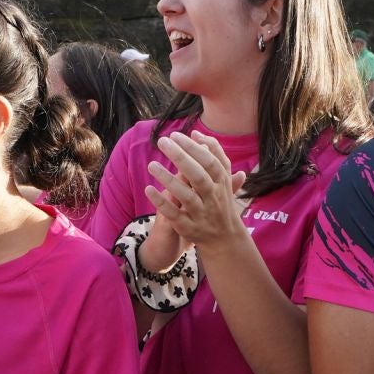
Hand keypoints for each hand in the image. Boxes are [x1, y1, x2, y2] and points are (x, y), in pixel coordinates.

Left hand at [144, 131, 248, 251]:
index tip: (175, 135)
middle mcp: (213, 197)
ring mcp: (201, 213)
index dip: (193, 147)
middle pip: (198, 176)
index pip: (209, 161)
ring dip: (168, 180)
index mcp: (222, 183)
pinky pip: (174, 215)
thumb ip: (214, 155)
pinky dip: (162, 202)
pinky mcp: (189, 227)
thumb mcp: (223, 179)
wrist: (225, 239)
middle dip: (180, 157)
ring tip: (151, 165)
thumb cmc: (220, 201)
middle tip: (162, 141)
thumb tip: (197, 134)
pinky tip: (148, 189)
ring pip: (185, 196)